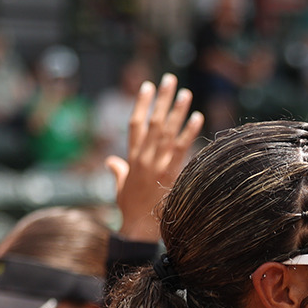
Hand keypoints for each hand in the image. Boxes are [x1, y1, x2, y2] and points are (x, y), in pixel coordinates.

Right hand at [108, 73, 203, 242]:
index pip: (135, 124)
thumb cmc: (130, 210)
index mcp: (132, 158)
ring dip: (178, 111)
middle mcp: (143, 157)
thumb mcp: (120, 188)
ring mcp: (157, 164)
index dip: (142, 104)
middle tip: (170, 79)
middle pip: (153, 121)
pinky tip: (197, 117)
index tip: (148, 86)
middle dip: (162, 99)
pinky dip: (189, 132)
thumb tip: (110, 161)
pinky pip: (181, 149)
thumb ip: (117, 171)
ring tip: (186, 93)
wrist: (138, 228)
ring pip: (167, 131)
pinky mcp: (170, 173)